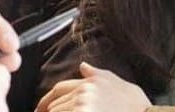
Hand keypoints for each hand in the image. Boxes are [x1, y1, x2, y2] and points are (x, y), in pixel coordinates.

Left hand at [36, 62, 150, 111]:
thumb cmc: (135, 104)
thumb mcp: (117, 84)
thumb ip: (97, 74)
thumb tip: (83, 66)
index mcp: (89, 84)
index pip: (58, 90)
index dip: (46, 101)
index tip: (39, 110)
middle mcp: (84, 94)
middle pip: (55, 106)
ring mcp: (84, 108)